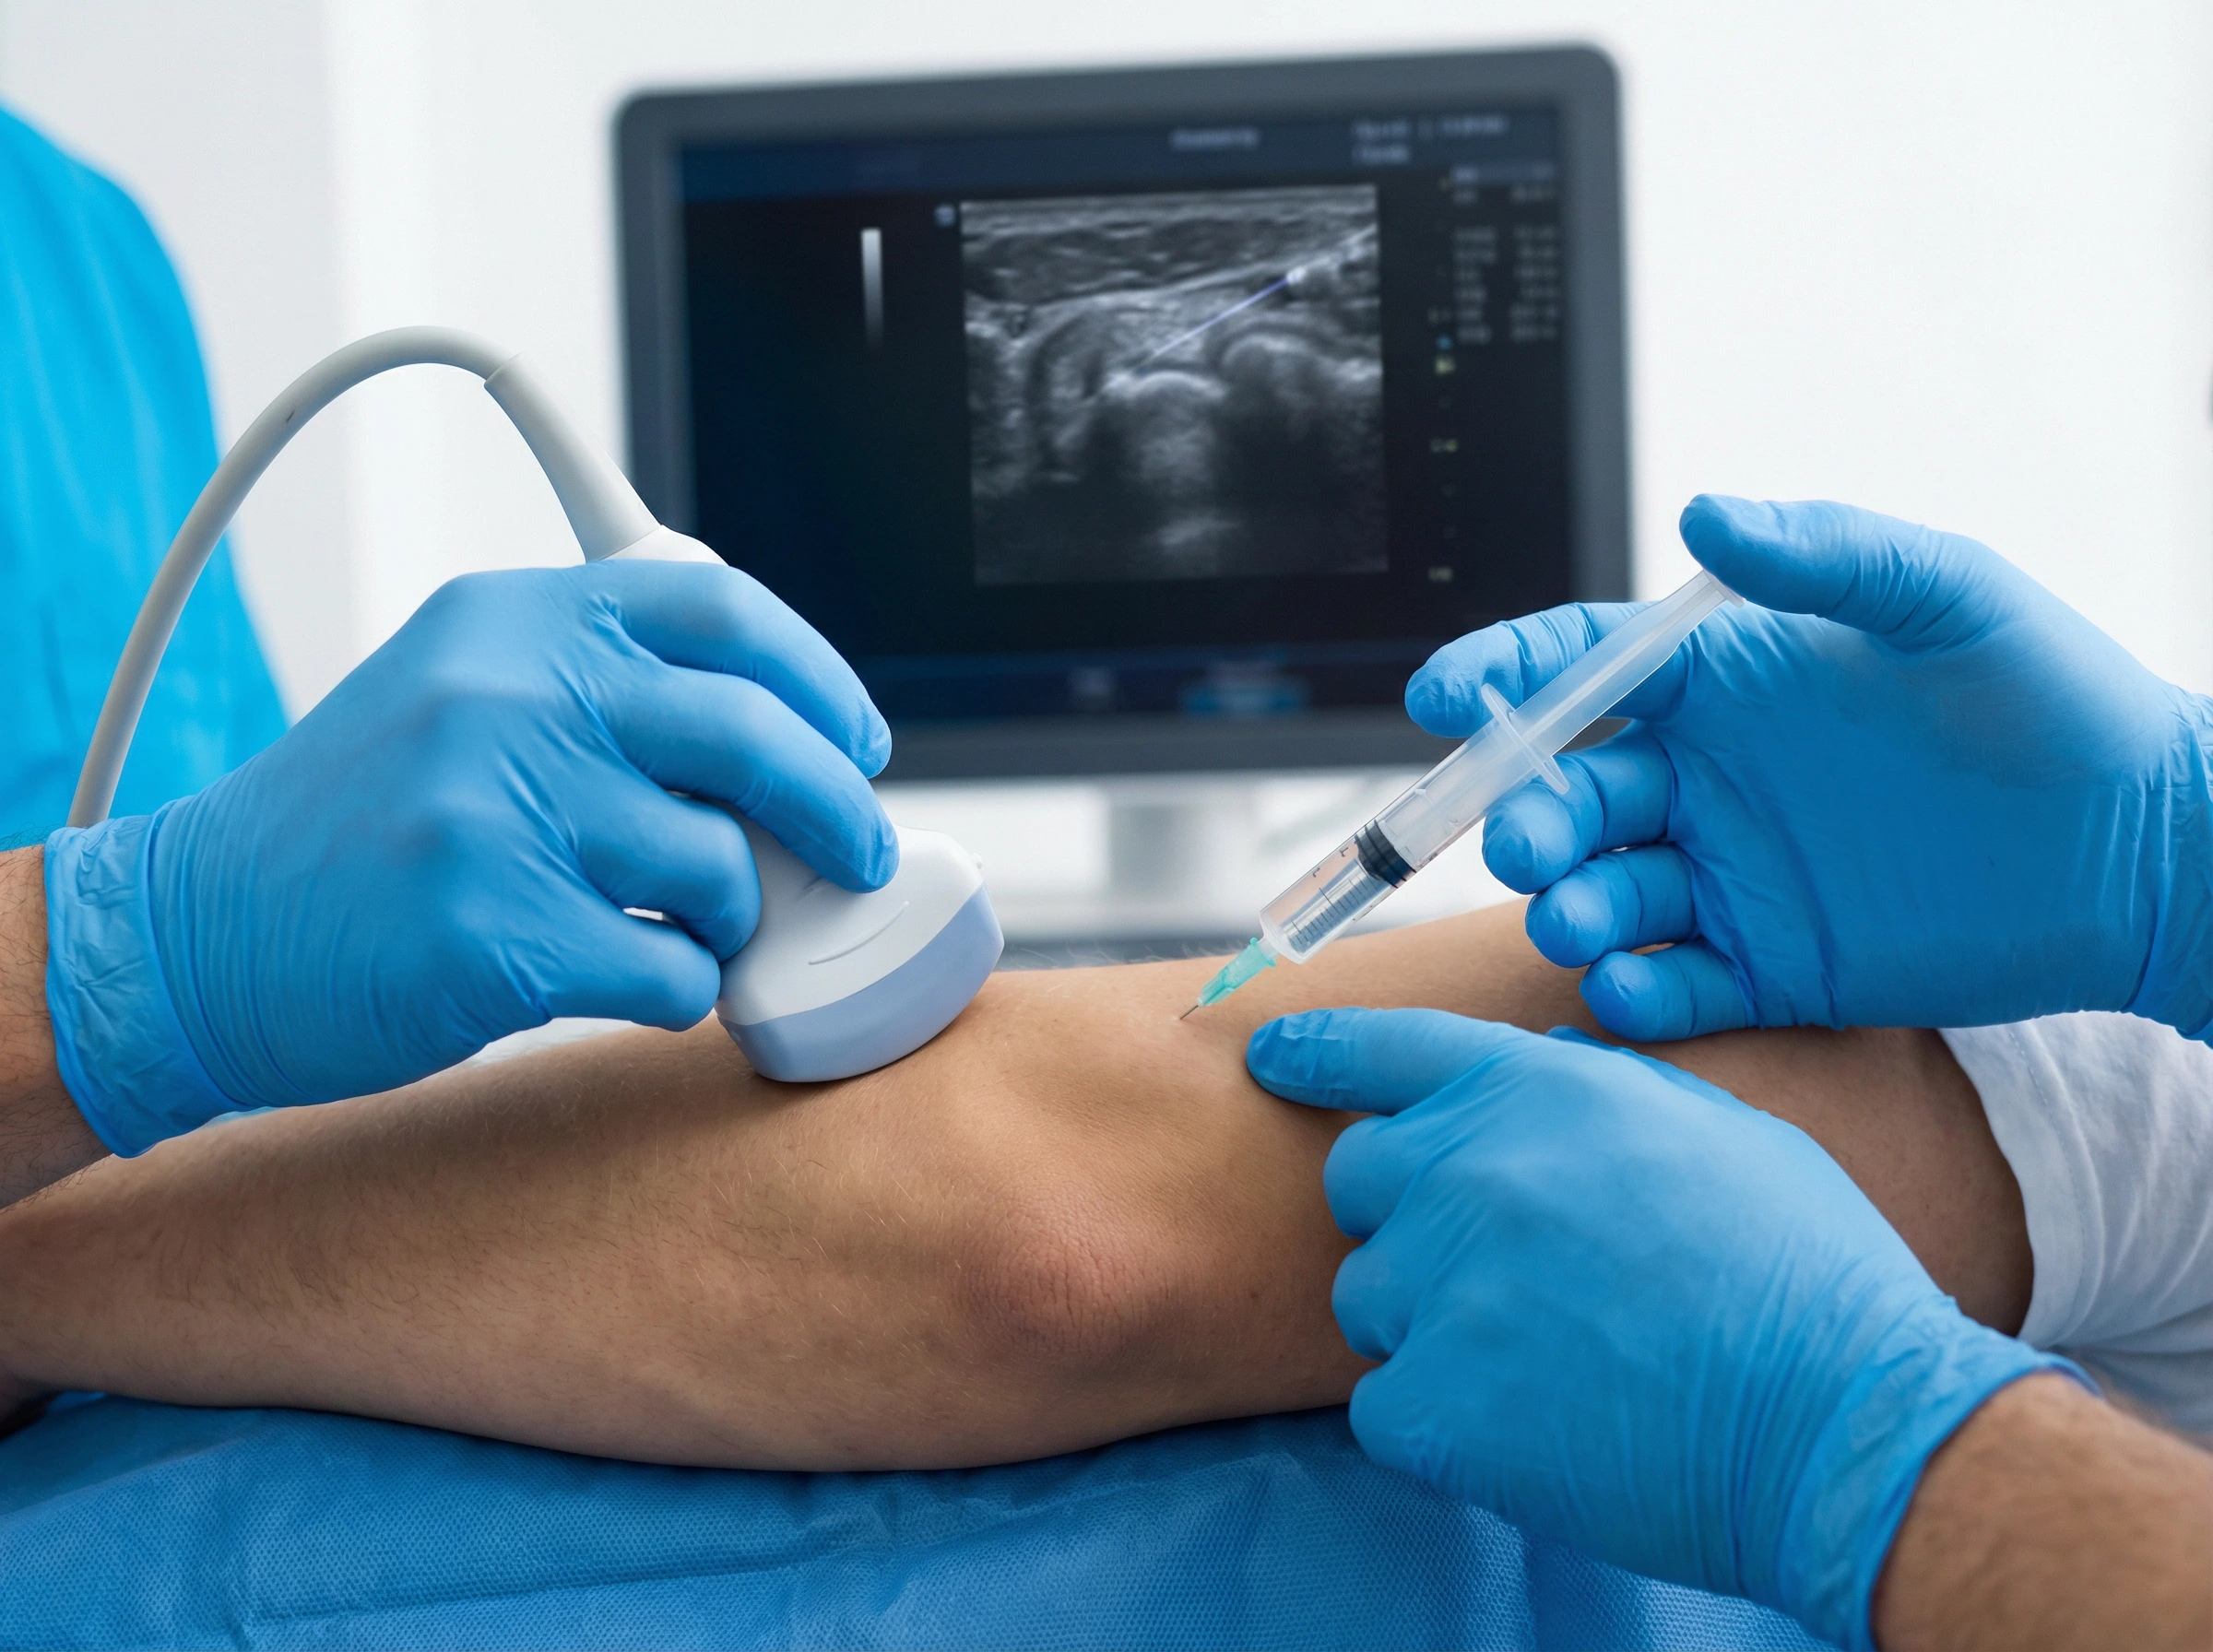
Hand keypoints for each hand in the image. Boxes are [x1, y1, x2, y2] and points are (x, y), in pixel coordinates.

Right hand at [44, 560, 895, 1150]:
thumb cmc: (352, 828)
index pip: (722, 610)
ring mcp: (496, 813)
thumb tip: (785, 737)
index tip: (858, 741)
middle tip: (861, 853)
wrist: (195, 936)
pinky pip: (672, 968)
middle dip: (838, 808)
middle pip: (754, 735)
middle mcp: (507, 696)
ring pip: (721, 866)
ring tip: (682, 926)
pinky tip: (635, 978)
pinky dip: (680, 988)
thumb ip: (596, 686)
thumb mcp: (456, 692)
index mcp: (512, 619)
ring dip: (732, 915)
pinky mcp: (491, 933)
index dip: (820, 680)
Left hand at [1247, 1006, 2066, 1650]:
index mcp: (1532, 1093)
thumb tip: (1540, 1072)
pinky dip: (1439, 1424)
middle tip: (1502, 1268)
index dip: (1319, 1053)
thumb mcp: (1714, 1128)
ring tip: (1545, 1359)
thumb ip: (1600, 1090)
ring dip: (1427, 1325)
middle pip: (1357, 1179)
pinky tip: (1531, 1429)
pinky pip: (1384, 1405)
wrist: (1840, 1424)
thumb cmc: (1805, 1273)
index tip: (1272, 1058)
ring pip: (1368, 1298)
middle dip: (1408, 1215)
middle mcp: (1466, 1172)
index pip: (1382, 1050)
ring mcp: (1439, 1288)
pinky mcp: (1430, 1405)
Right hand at [1408, 497, 2212, 1039]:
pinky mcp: (1768, 968)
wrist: (2148, 851)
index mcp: (1724, 683)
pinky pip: (1671, 987)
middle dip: (1525, 815)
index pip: (1579, 669)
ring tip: (1583, 918)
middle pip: (1567, 793)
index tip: (1443, 698)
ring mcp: (1732, 878)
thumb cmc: (2057, 700)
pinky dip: (1634, 995)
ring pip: (1603, 894)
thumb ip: (1826, 554)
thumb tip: (1701, 513)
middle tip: (1532, 840)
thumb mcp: (1949, 598)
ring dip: (1568, 907)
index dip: (1499, 677)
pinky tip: (1636, 987)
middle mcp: (1709, 779)